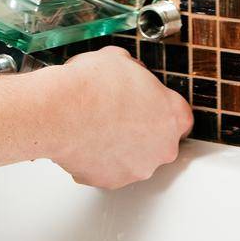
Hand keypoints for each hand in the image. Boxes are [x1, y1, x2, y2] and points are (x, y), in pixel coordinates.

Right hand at [41, 46, 192, 188]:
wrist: (60, 110)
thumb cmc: (91, 86)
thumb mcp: (119, 60)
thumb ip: (133, 71)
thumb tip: (127, 72)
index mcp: (172, 116)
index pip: (179, 116)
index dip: (159, 107)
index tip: (146, 103)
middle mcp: (162, 148)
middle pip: (158, 141)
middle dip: (140, 130)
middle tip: (116, 114)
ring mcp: (137, 168)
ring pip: (133, 158)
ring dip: (119, 146)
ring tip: (95, 126)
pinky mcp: (110, 181)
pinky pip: (106, 170)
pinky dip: (96, 159)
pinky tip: (83, 140)